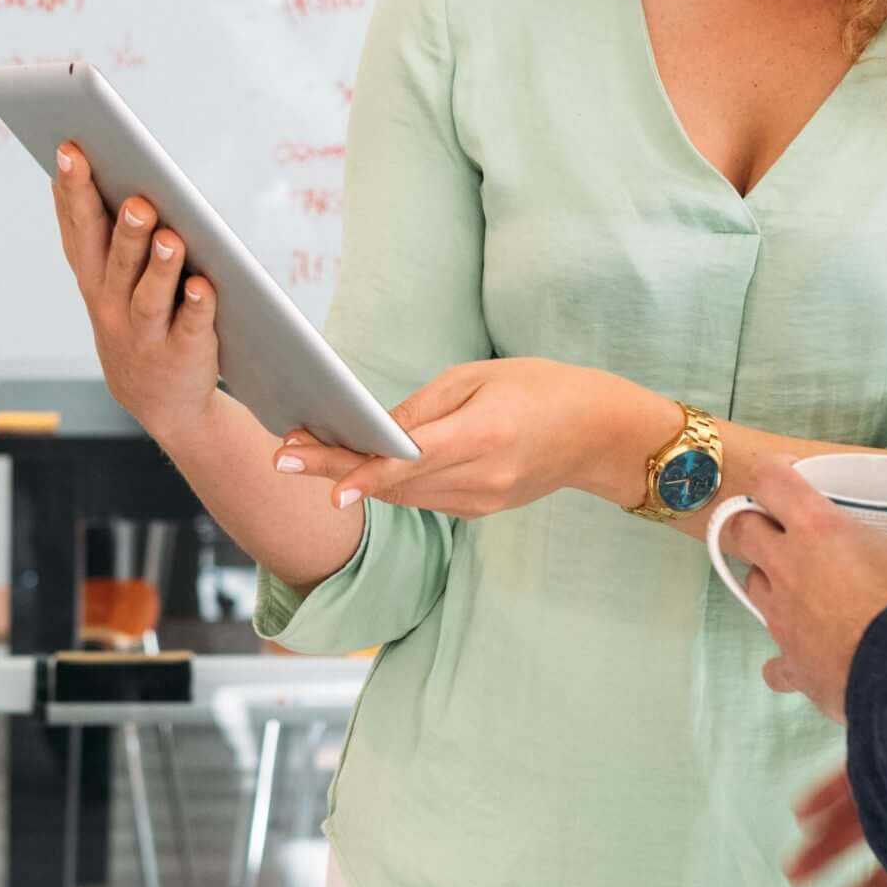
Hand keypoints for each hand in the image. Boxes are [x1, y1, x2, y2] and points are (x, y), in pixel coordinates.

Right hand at [49, 144, 219, 442]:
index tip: (70, 149)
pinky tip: (203, 286)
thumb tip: (93, 165)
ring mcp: (145, 332)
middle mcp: (112, 304)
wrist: (160, 401)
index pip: (79, 230)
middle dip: (122, 228)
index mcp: (94, 278)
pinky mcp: (182, 353)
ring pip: (150, 295)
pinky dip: (196, 307)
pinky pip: (190, 327)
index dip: (72, 192)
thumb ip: (103, 231)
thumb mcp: (109, 280)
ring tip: (171, 236)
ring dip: (160, 266)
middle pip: (115, 259)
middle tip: (135, 198)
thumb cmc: (137, 319)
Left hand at [274, 359, 657, 517]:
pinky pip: (425, 498)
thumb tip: (374, 429)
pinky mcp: (482, 510)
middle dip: (337, 468)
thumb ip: (424, 407)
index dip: (361, 472)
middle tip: (285, 455)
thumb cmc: (544, 388)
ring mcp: (482, 501)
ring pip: (404, 494)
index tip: (320, 477)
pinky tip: (360, 468)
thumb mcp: (482, 377)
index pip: (410, 459)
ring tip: (309, 454)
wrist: (601, 434)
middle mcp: (482, 478)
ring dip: (357, 477)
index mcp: (485, 435)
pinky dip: (391, 483)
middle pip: (396, 481)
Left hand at [726, 462, 886, 723]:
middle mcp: (790, 567)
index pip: (771, 481)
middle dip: (758, 526)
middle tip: (787, 532)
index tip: (789, 477)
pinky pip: (774, 662)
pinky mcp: (792, 665)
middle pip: (742, 530)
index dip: (775, 473)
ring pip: (752, 588)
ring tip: (805, 590)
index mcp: (820, 528)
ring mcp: (783, 619)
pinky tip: (808, 658)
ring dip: (771, 584)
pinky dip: (785, 660)